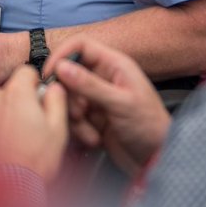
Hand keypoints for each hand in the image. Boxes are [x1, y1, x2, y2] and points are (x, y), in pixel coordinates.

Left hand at [0, 66, 68, 181]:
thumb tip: (54, 88)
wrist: (5, 191)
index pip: (25, 72)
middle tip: (27, 128)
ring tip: (10, 143)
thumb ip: (56, 101)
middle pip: (7, 91)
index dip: (35, 85)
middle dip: (16, 104)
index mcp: (16, 93)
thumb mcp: (57, 130)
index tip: (39, 100)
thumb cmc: (33, 162)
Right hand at [44, 36, 170, 175]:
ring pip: (69, 98)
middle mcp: (104, 77)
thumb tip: (61, 67)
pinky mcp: (93, 117)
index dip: (62, 55)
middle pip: (69, 74)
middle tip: (80, 113)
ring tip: (92, 131)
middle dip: (69, 96)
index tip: (50, 74)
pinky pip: (73, 117)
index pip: (81, 45)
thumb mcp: (120, 103)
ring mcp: (97, 98)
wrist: (155, 161)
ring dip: (75, 117)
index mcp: (115, 64)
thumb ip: (89, 85)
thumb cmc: (149, 127)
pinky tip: (96, 139)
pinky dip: (80, 130)